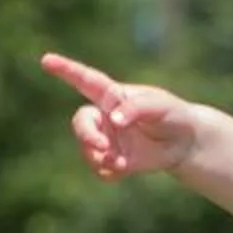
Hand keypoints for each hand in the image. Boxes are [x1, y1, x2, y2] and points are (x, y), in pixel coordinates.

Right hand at [42, 52, 203, 179]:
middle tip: (102, 147)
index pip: (86, 80)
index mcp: (113, 95)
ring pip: (87, 149)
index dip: (66, 70)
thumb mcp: (160, 105)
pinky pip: (100, 168)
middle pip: (81, 123)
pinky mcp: (115, 160)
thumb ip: (136, 108)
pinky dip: (107, 172)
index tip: (47, 60)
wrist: (186, 142)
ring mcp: (108, 139)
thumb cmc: (172, 114)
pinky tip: (121, 171)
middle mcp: (105, 116)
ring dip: (99, 157)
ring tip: (120, 163)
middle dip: (86, 136)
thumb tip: (113, 121)